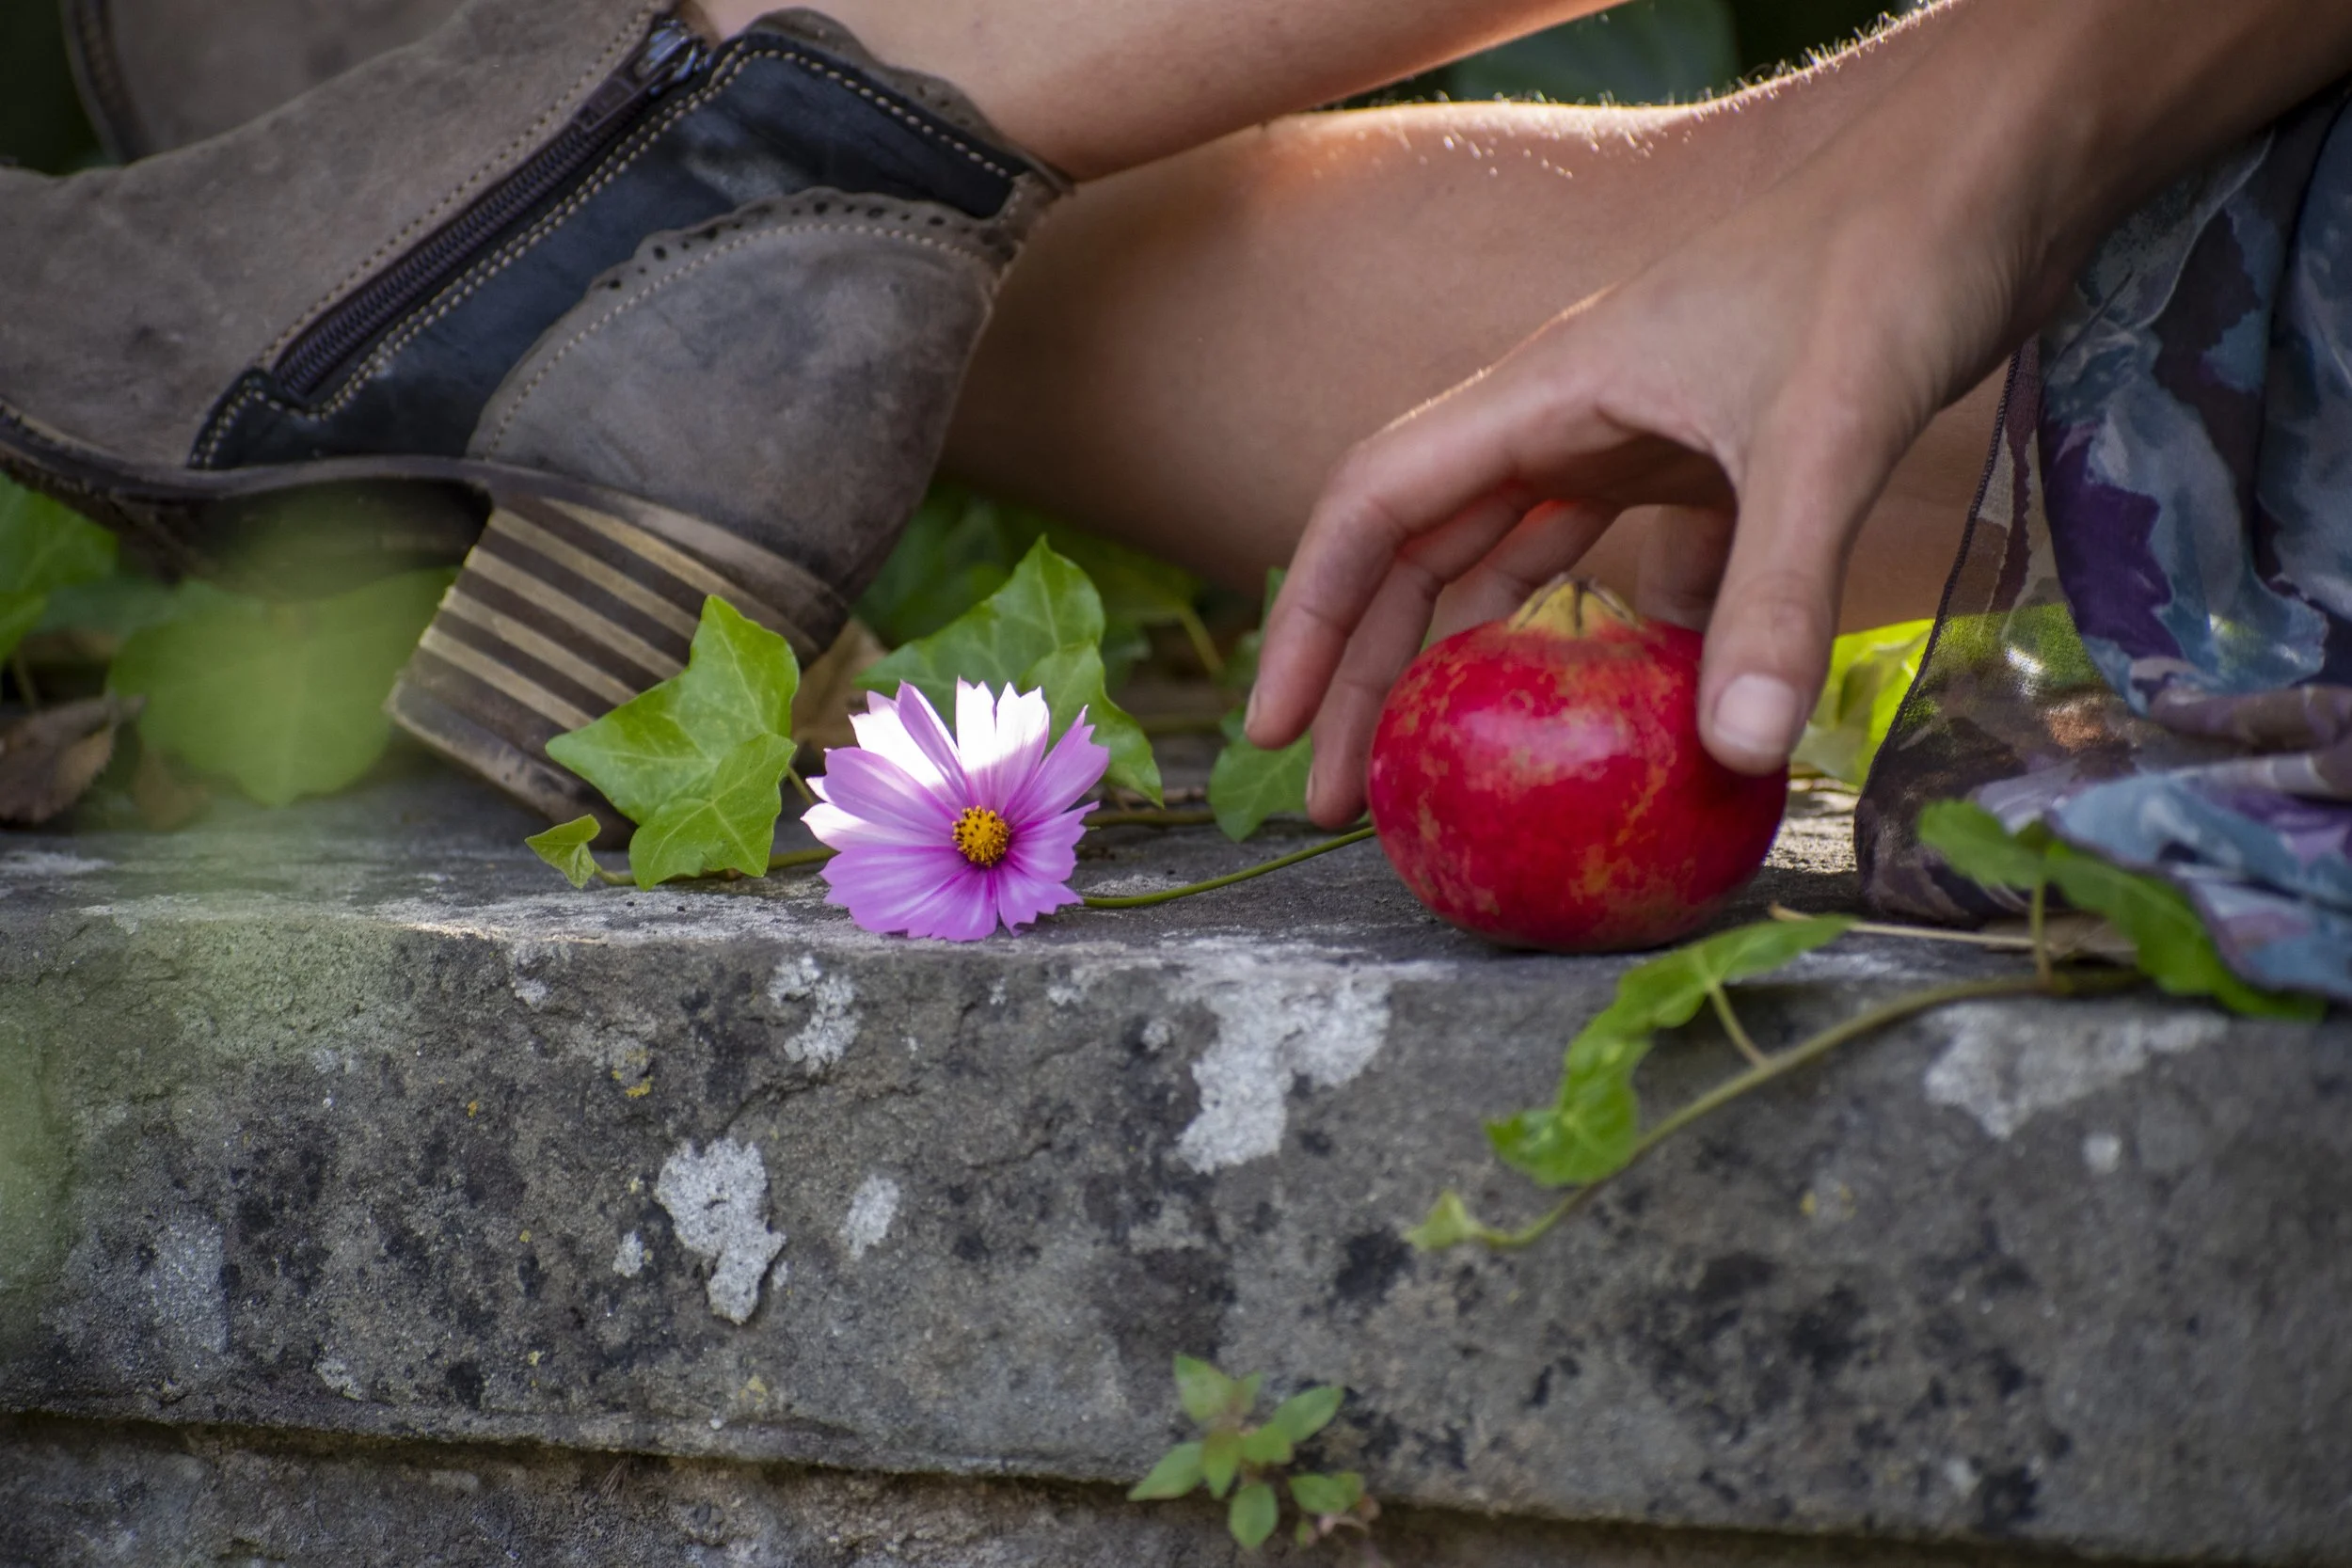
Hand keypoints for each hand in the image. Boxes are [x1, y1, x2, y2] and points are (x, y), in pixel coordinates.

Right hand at [1244, 0, 2351, 828]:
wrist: (1996, 170)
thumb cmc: (1891, 261)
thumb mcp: (1825, 433)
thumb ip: (1774, 594)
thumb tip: (1734, 754)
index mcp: (1544, 394)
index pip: (1373, 506)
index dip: (1309, 617)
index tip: (1275, 726)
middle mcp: (1566, 417)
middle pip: (1421, 555)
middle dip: (1366, 675)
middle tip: (1340, 797)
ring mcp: (1635, 440)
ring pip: (1508, 565)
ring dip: (1464, 665)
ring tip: (1437, 772)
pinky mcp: (1709, 461)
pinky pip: (1624, 567)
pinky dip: (1612, 642)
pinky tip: (1635, 713)